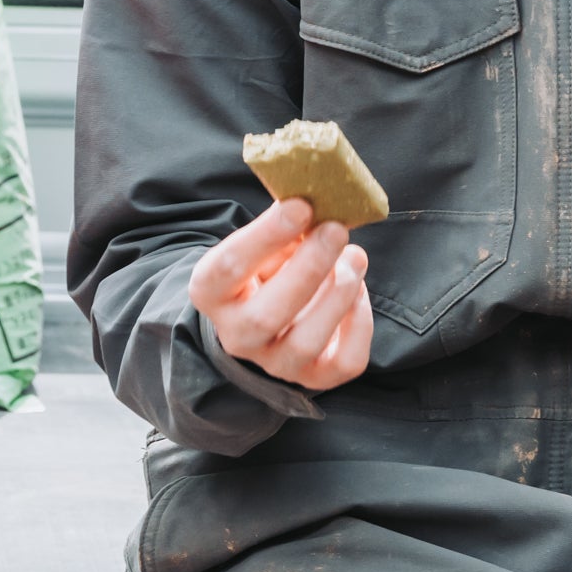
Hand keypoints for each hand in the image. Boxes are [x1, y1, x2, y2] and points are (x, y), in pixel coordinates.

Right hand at [189, 197, 372, 391]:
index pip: (228, 268)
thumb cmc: (265, 267)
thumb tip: (318, 193)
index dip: (265, 236)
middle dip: (308, 268)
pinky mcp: (314, 378)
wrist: (267, 316)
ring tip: (354, 257)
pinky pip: (344, 362)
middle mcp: (237, 335)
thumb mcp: (262, 243)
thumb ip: (284, 222)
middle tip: (335, 229)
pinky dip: (360, 324)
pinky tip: (360, 291)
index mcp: (211, 293)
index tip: (299, 206)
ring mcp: (275, 363)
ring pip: (306, 341)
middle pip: (267, 314)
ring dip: (338, 294)